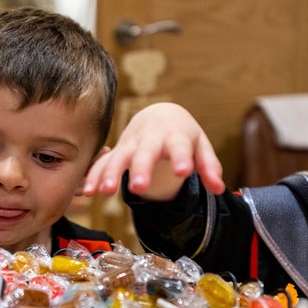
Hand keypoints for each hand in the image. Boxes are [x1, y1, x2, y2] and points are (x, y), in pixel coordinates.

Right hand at [83, 102, 223, 199]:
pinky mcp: (117, 152)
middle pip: (144, 153)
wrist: (159, 115)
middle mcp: (150, 139)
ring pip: (119, 157)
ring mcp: (131, 144)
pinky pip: (102, 163)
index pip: (180, 147)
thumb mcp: (200, 146)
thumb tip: (219, 189)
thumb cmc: (182, 134)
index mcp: (175, 136)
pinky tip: (88, 192)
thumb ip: (208, 166)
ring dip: (110, 173)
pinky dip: (94, 176)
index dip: (182, 158)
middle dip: (140, 169)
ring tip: (105, 191)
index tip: (183, 172)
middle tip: (138, 187)